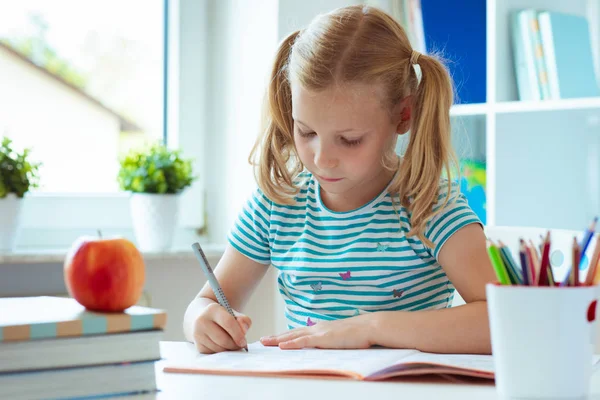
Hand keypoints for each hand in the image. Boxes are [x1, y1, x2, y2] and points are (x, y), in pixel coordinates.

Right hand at [192, 302, 250, 353]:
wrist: (203, 318)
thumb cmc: (222, 317)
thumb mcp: (233, 314)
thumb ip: (243, 320)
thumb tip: (244, 331)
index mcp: (213, 309)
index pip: (228, 322)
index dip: (238, 334)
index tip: (244, 342)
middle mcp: (202, 321)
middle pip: (223, 339)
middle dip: (234, 345)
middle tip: (240, 345)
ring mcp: (198, 334)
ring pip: (218, 349)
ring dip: (228, 350)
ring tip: (232, 344)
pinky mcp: (198, 346)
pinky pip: (213, 354)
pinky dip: (221, 353)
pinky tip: (222, 346)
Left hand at [260, 315, 374, 349]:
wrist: (369, 326)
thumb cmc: (359, 333)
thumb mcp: (341, 337)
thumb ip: (332, 340)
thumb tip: (328, 345)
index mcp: (321, 328)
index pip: (299, 332)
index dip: (286, 336)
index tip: (274, 338)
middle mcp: (317, 328)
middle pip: (292, 333)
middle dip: (276, 337)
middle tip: (262, 340)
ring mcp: (319, 332)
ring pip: (293, 336)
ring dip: (278, 339)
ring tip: (265, 342)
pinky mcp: (323, 338)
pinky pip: (303, 341)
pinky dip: (291, 343)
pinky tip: (281, 346)